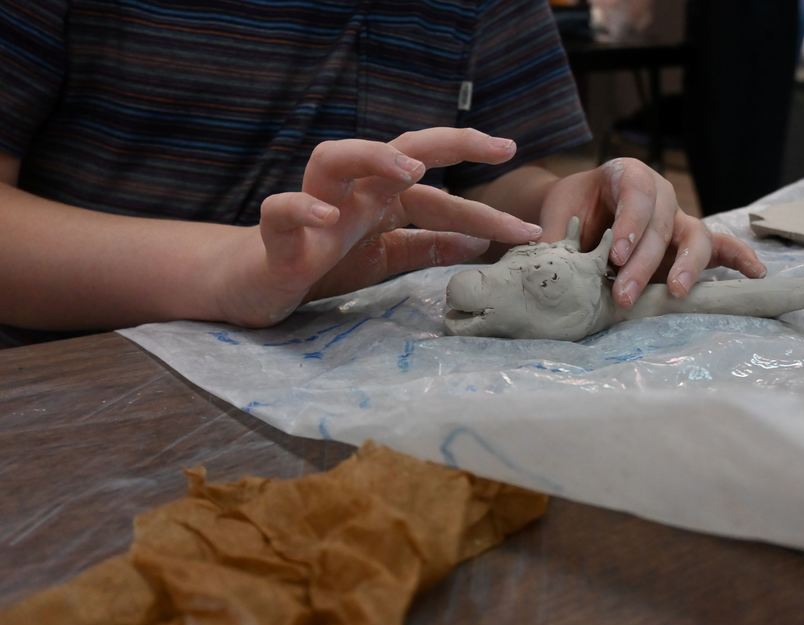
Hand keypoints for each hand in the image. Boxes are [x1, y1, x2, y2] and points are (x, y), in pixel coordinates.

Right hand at [216, 128, 543, 326]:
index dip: (483, 210)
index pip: (438, 196)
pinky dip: (304, 210)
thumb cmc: (320, 263)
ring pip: (334, 159)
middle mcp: (351, 194)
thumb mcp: (384, 257)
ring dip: (373, 156)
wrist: (255, 284)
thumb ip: (424, 246)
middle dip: (448, 142)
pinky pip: (282, 210)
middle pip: (397, 149)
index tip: (530, 227)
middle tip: (496, 146)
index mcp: (380, 201)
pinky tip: (328, 220)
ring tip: (409, 169)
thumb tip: (479, 243)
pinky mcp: (275, 236)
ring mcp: (313, 208)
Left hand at [537, 157, 765, 308]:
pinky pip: (720, 247)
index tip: (615, 255)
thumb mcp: (555, 216)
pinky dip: (739, 258)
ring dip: (686, 267)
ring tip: (676, 293)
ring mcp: (678, 219)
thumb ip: (554, 236)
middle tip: (623, 294)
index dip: (630, 224)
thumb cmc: (568, 211)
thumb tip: (544, 262)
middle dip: (644, 262)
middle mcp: (659, 193)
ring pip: (694, 237)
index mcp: (627, 175)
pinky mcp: (690, 243)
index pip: (637, 193)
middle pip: (661, 225)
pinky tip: (755, 273)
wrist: (576, 215)